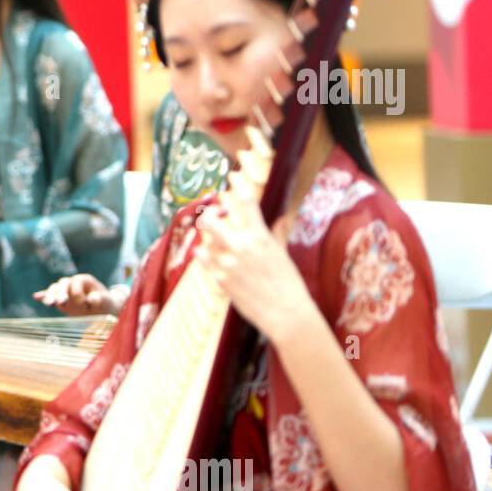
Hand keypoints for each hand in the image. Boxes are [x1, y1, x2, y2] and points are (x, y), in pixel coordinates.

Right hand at [33, 274, 126, 315]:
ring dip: (51, 296)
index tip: (84, 304)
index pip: (76, 283)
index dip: (78, 293)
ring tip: (49, 304)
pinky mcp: (60, 299)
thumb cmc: (106, 303)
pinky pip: (50, 295)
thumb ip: (100, 299)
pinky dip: (43, 296)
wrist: (103, 308)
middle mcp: (72, 282)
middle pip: (62, 284)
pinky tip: (36, 297)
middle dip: (61, 293)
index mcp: (84, 280)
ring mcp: (65, 290)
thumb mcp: (107, 301)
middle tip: (61, 303)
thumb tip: (92, 299)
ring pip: (54, 289)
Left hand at [193, 186, 314, 345]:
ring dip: (208, 237)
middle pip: (212, 220)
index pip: (247, 203)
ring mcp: (228, 263)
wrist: (286, 314)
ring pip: (205, 240)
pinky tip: (204, 253)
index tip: (233, 176)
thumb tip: (281, 219)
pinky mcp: (220, 279)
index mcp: (260, 237)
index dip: (238, 186)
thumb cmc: (289, 284)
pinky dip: (202, 254)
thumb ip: (276, 234)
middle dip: (210, 214)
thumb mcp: (283, 254)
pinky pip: (202, 259)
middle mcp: (242, 246)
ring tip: (214, 239)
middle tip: (213, 215)